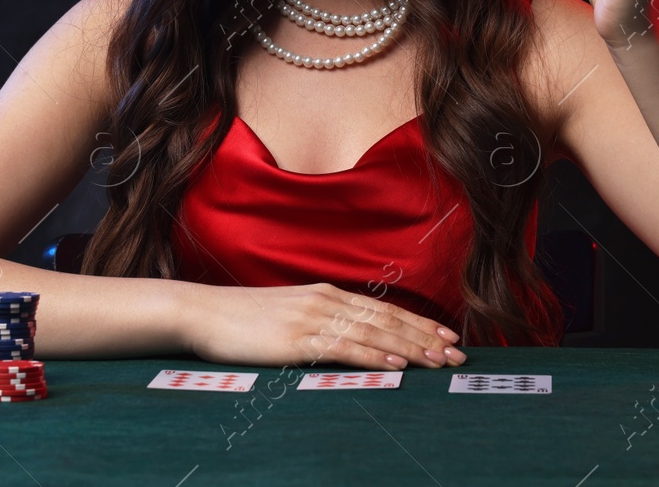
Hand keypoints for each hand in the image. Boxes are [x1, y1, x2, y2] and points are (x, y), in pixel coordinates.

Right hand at [185, 282, 467, 369]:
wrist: (201, 312)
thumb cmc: (241, 319)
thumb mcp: (287, 314)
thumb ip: (318, 321)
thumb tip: (346, 336)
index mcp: (325, 294)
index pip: (383, 309)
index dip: (418, 323)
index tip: (446, 335)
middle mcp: (325, 301)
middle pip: (387, 319)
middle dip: (426, 337)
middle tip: (457, 353)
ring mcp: (312, 319)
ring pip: (374, 334)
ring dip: (411, 348)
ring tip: (439, 361)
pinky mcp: (297, 340)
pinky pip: (344, 349)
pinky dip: (375, 356)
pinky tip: (396, 364)